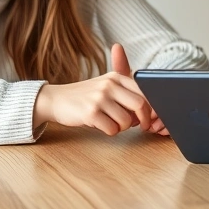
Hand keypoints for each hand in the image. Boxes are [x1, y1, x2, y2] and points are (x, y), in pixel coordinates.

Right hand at [33, 43, 152, 135]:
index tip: (151, 117)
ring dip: (122, 127)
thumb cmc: (86, 95)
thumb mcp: (105, 85)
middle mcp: (109, 85)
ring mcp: (99, 98)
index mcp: (116, 77)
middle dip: (144, 120)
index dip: (151, 107)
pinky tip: (100, 124)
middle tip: (141, 126)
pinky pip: (112, 129)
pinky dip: (110, 131)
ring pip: (127, 121)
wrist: (57, 99)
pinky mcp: (90, 113)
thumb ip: (127, 92)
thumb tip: (150, 109)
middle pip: (140, 105)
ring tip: (111, 122)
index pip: (144, 91)